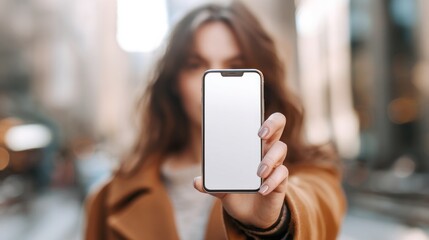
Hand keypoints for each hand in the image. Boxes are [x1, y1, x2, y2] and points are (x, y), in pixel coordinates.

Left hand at [194, 112, 288, 228]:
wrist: (250, 215)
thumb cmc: (236, 191)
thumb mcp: (221, 187)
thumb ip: (211, 184)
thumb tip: (197, 182)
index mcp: (251, 145)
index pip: (262, 122)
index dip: (262, 117)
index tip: (254, 122)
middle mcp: (266, 150)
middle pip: (279, 126)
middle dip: (272, 124)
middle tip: (261, 135)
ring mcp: (276, 164)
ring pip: (281, 149)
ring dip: (269, 159)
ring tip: (258, 172)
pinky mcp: (281, 180)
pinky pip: (282, 174)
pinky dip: (272, 181)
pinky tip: (262, 189)